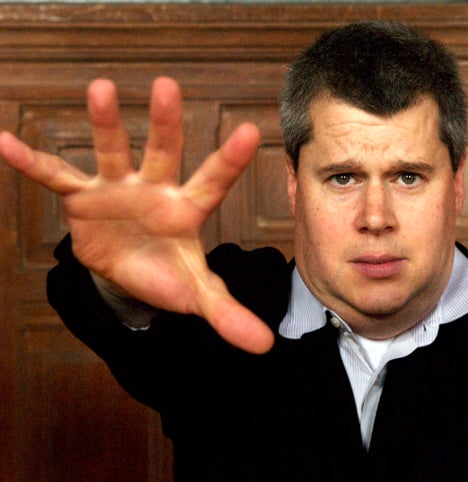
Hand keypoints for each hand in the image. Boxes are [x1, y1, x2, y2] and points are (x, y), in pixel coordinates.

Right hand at [0, 77, 273, 353]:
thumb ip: (226, 313)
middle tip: (168, 86)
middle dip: (166, 124)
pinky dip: (32, 163)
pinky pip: (56, 177)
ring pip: (112, 152)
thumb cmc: (169, 273)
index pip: (213, 182)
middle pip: (163, 153)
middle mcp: (155, 189)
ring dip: (106, 124)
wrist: (127, 274)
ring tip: (102, 88)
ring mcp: (117, 189)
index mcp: (187, 209)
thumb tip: (265, 346)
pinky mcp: (82, 197)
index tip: (252, 131)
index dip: (230, 161)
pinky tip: (5, 142)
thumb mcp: (196, 293)